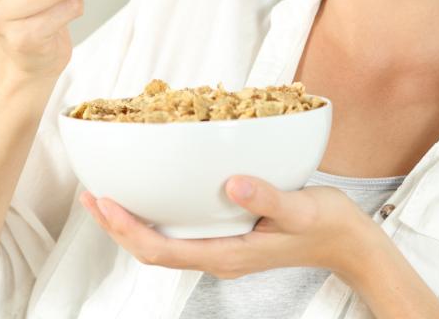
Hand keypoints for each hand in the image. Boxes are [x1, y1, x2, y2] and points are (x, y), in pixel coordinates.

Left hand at [79, 176, 373, 279]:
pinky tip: (152, 192)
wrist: (349, 242)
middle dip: (117, 225)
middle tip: (90, 193)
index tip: (103, 201)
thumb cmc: (327, 225)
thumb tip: (233, 184)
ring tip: (107, 194)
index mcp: (228, 254)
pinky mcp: (227, 236)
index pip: (162, 250)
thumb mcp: (302, 208)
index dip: (127, 229)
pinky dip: (157, 214)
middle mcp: (217, 255)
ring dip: (132, 221)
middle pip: (152, 249)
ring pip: (163, 242)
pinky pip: (180, 231)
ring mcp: (221, 248)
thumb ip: (269, 197)